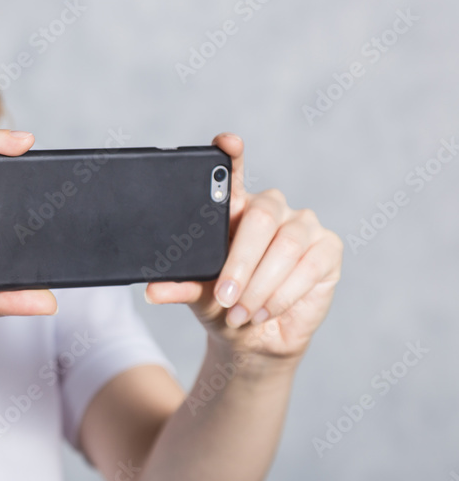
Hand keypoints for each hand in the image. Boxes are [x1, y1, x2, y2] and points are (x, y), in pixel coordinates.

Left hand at [145, 133, 342, 361]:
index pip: (234, 172)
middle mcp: (271, 208)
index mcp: (234, 208)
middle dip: (241, 261)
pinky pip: (309, 266)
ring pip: (287, 245)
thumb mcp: (197, 293)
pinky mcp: (328, 248)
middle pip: (261, 217)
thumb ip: (178, 285)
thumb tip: (152, 290)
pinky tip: (264, 311)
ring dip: (261, 285)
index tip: (227, 142)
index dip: (232, 155)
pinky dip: (283, 294)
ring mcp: (303, 225)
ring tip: (241, 312)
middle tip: (225, 295)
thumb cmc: (223, 304)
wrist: (254, 338)